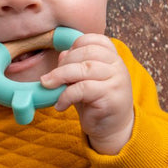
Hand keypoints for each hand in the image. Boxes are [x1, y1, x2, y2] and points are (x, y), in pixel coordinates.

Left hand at [41, 34, 133, 154]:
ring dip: (60, 76)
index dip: (74, 46)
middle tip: (50, 78)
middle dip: (63, 63)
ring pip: (84, 68)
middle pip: (86, 52)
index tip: (63, 60)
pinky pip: (83, 89)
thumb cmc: (95, 101)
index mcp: (112, 56)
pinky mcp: (111, 97)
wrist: (112, 128)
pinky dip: (66, 95)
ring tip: (48, 86)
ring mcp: (117, 80)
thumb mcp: (83, 79)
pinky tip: (60, 104)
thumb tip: (61, 54)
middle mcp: (118, 65)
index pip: (93, 39)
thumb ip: (74, 64)